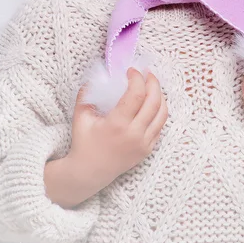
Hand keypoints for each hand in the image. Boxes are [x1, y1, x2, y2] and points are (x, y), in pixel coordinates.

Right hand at [68, 67, 167, 191]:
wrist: (89, 172)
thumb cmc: (84, 142)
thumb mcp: (81, 116)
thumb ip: (87, 93)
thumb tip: (99, 75)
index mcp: (117, 125)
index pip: (136, 94)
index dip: (136, 78)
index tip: (131, 70)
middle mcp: (134, 135)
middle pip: (154, 101)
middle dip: (153, 82)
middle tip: (147, 73)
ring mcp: (144, 143)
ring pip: (162, 113)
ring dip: (160, 95)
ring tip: (152, 85)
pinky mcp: (148, 149)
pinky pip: (160, 125)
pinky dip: (158, 110)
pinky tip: (152, 102)